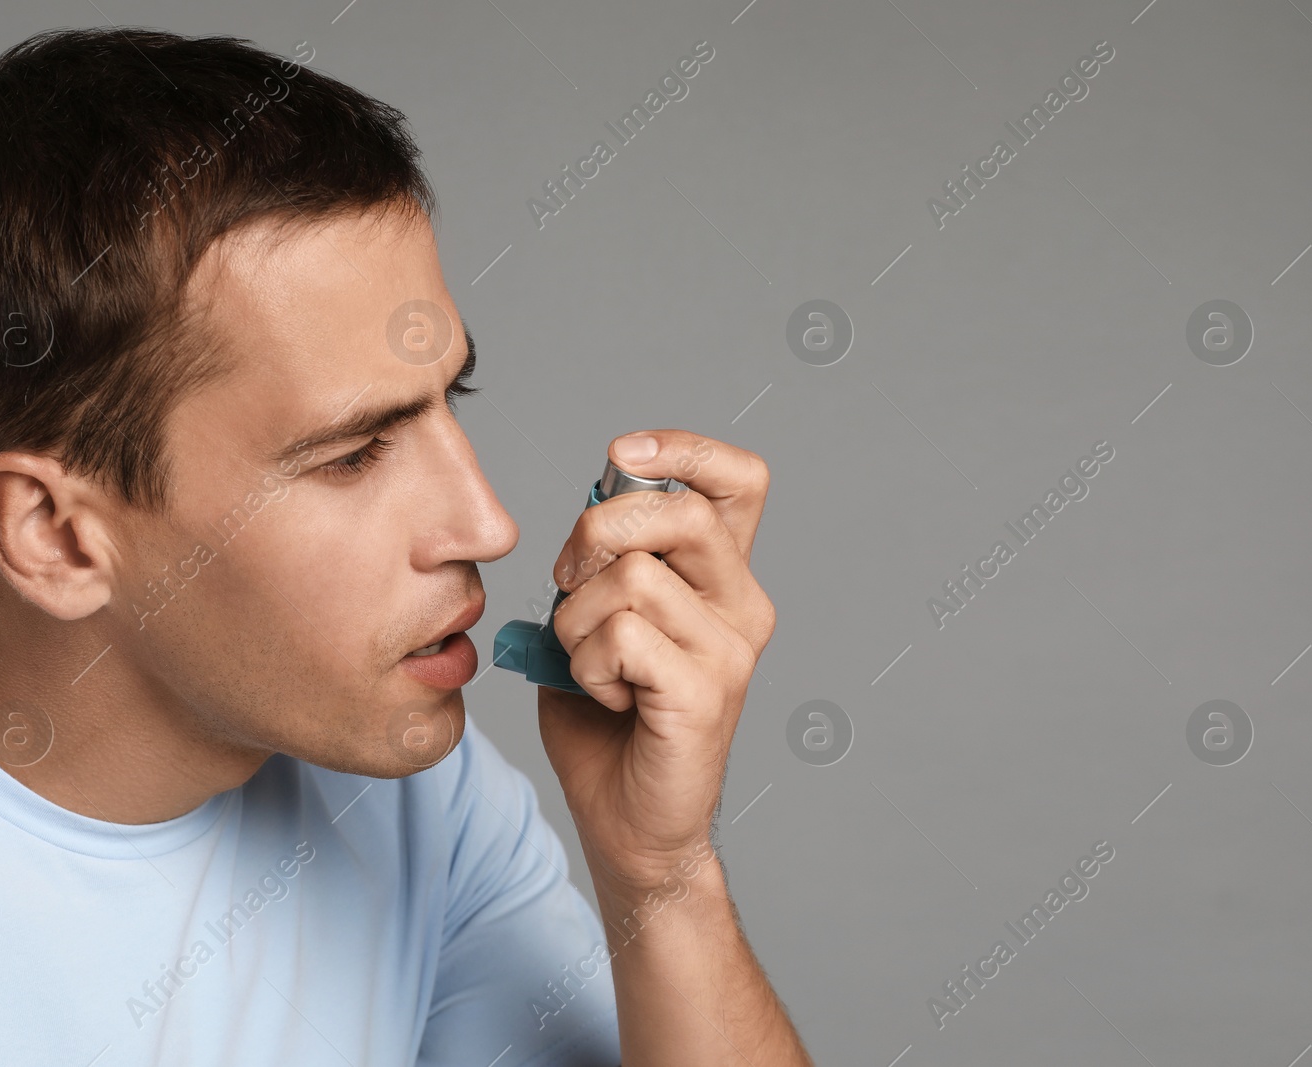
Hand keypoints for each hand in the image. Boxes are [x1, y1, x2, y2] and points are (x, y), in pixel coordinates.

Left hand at [538, 430, 775, 892]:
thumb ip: (603, 563)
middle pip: (680, 510)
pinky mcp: (707, 692)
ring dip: (576, 619)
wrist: (629, 824)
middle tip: (569, 581)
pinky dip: (588, 664)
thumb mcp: (597, 619)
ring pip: (631, 576)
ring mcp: (731, 649)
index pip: (739, 480)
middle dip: (598, 530)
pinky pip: (622, 636)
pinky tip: (605, 696)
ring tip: (589, 662)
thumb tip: (593, 512)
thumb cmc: (609, 723)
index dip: (685, 448)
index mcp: (722, 578)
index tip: (624, 454)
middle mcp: (743, 605)